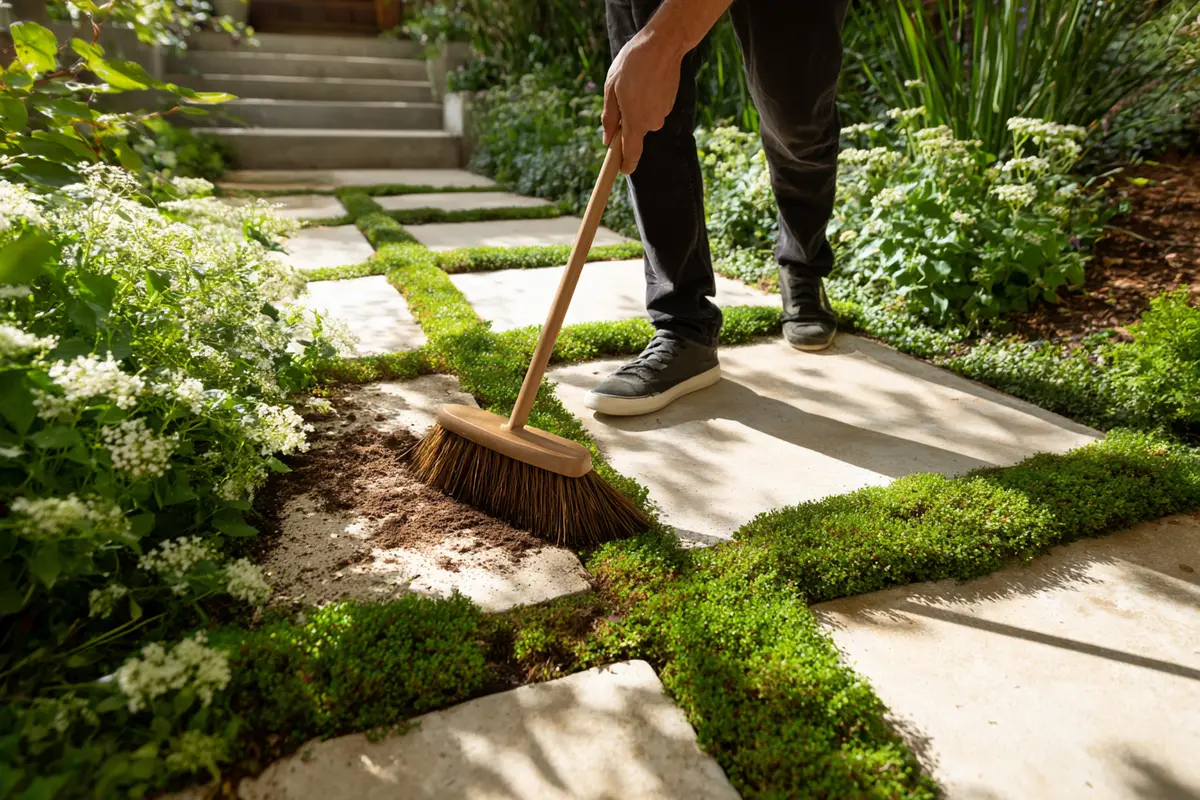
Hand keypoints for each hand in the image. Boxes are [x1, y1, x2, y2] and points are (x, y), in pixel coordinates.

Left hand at [602, 30, 682, 174]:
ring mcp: (663, 113)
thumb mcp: (610, 89)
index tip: (621, 171)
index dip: (626, 165)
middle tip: (620, 96)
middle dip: (626, 121)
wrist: (662, 45)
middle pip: (636, 132)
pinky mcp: (670, 104)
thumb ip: (609, 118)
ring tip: (634, 83)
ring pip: (645, 118)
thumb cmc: (632, 65)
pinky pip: (654, 108)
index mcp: (636, 122)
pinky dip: (647, 99)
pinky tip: (645, 82)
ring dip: (637, 107)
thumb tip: (607, 139)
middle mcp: (652, 122)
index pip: (632, 154)